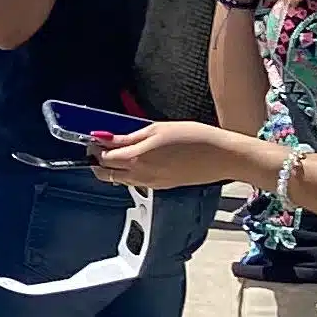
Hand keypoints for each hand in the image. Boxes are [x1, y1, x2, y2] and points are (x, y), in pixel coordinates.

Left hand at [91, 118, 265, 192]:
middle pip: (105, 173)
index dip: (94, 147)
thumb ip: (128, 137)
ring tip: (116, 152)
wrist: (223, 157)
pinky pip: (135, 182)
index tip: (93, 138)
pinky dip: (126, 173)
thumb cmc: (195, 138)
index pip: (103, 157)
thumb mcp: (157, 129)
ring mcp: (151, 183)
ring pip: (119, 180)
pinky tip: (134, 161)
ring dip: (111, 168)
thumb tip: (105, 138)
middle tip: (99, 147)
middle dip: (97, 160)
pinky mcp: (161, 186)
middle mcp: (140, 175)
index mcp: (137, 158)